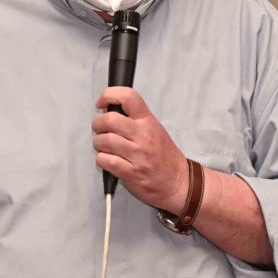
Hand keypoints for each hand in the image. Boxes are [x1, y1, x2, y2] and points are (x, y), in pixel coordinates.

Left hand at [92, 87, 188, 211]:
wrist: (179, 183)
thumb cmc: (165, 156)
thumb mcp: (155, 130)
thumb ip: (134, 120)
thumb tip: (108, 111)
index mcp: (148, 122)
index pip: (128, 97)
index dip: (109, 95)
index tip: (102, 103)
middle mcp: (143, 136)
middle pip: (109, 120)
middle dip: (98, 124)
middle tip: (100, 129)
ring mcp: (137, 155)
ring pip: (104, 141)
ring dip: (98, 143)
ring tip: (105, 147)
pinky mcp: (130, 172)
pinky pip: (105, 160)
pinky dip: (101, 159)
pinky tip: (108, 160)